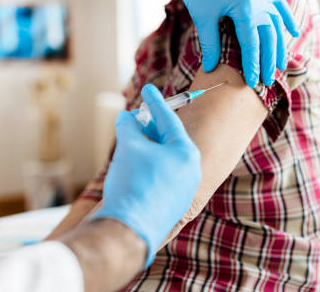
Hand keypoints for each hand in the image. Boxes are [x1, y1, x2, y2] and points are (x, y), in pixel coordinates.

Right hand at [91, 85, 201, 265]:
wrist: (128, 230)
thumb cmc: (133, 183)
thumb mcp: (129, 147)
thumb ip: (130, 127)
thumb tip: (128, 117)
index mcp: (187, 153)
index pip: (169, 120)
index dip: (155, 102)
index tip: (148, 89)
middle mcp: (191, 170)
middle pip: (168, 140)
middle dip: (149, 128)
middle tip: (135, 118)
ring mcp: (184, 190)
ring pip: (164, 160)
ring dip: (147, 148)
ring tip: (130, 142)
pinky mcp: (172, 205)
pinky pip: (161, 178)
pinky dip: (147, 167)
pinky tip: (132, 166)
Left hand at [157, 0, 299, 87]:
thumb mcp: (203, 16)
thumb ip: (210, 43)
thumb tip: (211, 68)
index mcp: (246, 8)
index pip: (252, 45)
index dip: (252, 65)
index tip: (252, 83)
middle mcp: (260, 0)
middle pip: (269, 37)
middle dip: (268, 61)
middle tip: (267, 80)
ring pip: (276, 24)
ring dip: (278, 45)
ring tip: (279, 64)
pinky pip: (280, 5)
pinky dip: (287, 18)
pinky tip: (294, 32)